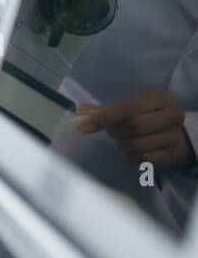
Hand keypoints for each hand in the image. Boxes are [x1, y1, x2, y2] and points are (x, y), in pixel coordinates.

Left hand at [78, 90, 196, 168]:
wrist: (178, 137)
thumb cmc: (149, 117)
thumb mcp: (132, 108)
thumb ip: (106, 110)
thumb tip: (80, 112)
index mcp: (159, 98)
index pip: (127, 108)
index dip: (104, 118)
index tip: (85, 126)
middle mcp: (172, 115)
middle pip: (134, 127)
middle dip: (115, 132)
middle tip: (112, 133)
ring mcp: (175, 136)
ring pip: (138, 145)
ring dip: (122, 146)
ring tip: (123, 142)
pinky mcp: (173, 155)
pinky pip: (143, 159)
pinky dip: (130, 158)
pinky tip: (130, 153)